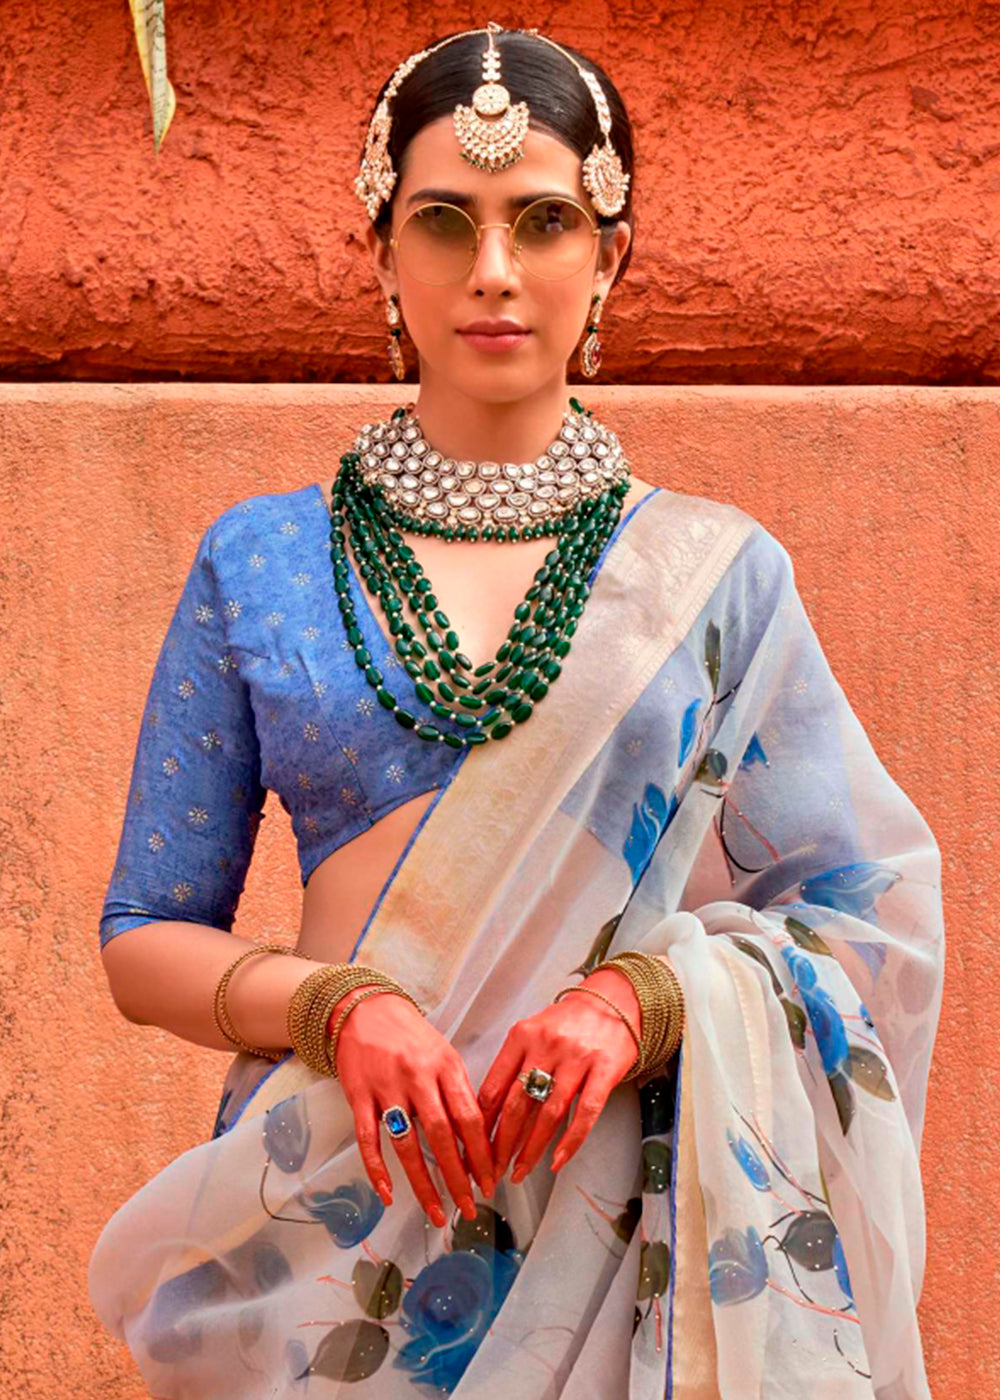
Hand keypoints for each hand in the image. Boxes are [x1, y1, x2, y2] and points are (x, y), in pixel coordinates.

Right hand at [335, 989, 495, 1226]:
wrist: (364, 1009)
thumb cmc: (410, 1035)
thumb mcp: (443, 1054)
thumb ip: (458, 1091)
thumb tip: (478, 1135)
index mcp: (445, 1066)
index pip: (470, 1117)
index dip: (482, 1153)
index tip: (491, 1181)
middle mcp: (418, 1078)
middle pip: (442, 1135)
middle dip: (458, 1177)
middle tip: (468, 1207)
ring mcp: (387, 1088)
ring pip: (407, 1144)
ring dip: (423, 1183)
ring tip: (436, 1211)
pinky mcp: (359, 1096)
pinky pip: (369, 1140)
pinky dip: (377, 1170)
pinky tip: (388, 1194)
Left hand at [476, 968, 641, 1184]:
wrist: (613, 1000)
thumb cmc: (568, 1022)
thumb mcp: (532, 1032)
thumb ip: (512, 1065)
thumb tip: (488, 1111)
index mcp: (522, 1036)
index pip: (493, 1087)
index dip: (482, 1123)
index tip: (473, 1147)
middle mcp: (547, 1045)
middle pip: (517, 1104)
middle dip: (501, 1144)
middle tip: (492, 1170)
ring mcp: (576, 1058)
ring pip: (548, 1114)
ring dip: (531, 1149)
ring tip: (520, 1171)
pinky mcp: (604, 1069)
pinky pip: (585, 1113)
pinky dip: (570, 1142)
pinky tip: (557, 1161)